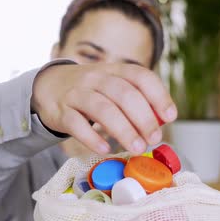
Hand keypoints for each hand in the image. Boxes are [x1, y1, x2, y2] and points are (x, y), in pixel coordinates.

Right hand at [31, 63, 176, 154]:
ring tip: (137, 148)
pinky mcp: (61, 111)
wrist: (48, 87)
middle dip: (143, 118)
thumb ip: (135, 100)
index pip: (140, 76)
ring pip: (102, 109)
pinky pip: (76, 124)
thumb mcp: (112, 87)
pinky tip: (105, 149)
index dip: (158, 95)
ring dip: (123, 130)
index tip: (170, 116)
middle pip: (123, 94)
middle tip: (154, 139)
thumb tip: (162, 122)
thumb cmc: (90, 91)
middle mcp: (96, 78)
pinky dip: (92, 138)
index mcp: (114, 71)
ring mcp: (77, 94)